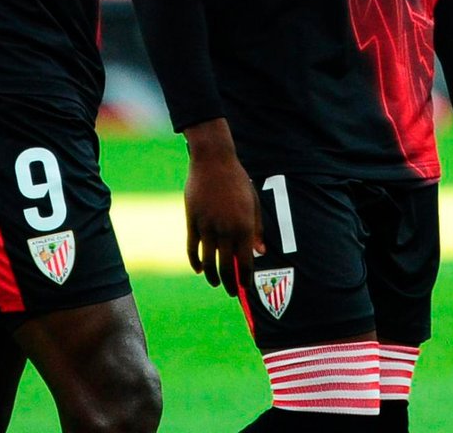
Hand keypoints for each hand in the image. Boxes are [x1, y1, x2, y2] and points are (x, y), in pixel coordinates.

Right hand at [185, 124, 264, 295]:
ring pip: (208, 262)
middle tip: (231, 291)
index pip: (245, 263)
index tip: (244, 288)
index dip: (245, 279)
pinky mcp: (193, 221)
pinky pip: (192, 248)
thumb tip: (260, 252)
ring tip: (215, 283)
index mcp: (244, 226)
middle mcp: (226, 230)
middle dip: (230, 284)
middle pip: (226, 267)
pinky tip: (198, 269)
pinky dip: (194, 262)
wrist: (213, 161)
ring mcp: (207, 226)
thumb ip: (257, 229)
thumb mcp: (253, 202)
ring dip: (212, 277)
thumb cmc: (237, 180)